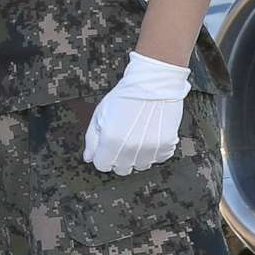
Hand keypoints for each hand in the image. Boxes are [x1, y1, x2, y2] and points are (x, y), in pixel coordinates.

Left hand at [84, 50, 189, 175]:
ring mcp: (149, 148)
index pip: (102, 165)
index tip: (107, 149)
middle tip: (123, 143)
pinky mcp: (166, 144)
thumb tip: (88, 158)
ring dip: (138, 156)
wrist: (153, 84)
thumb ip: (92, 140)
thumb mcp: (99, 115)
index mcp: (110, 141)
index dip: (103, 157)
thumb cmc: (124, 97)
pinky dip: (155, 151)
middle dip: (119, 159)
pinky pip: (158, 158)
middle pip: (122, 169)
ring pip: (141, 166)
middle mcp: (130, 148)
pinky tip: (151, 137)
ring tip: (138, 138)